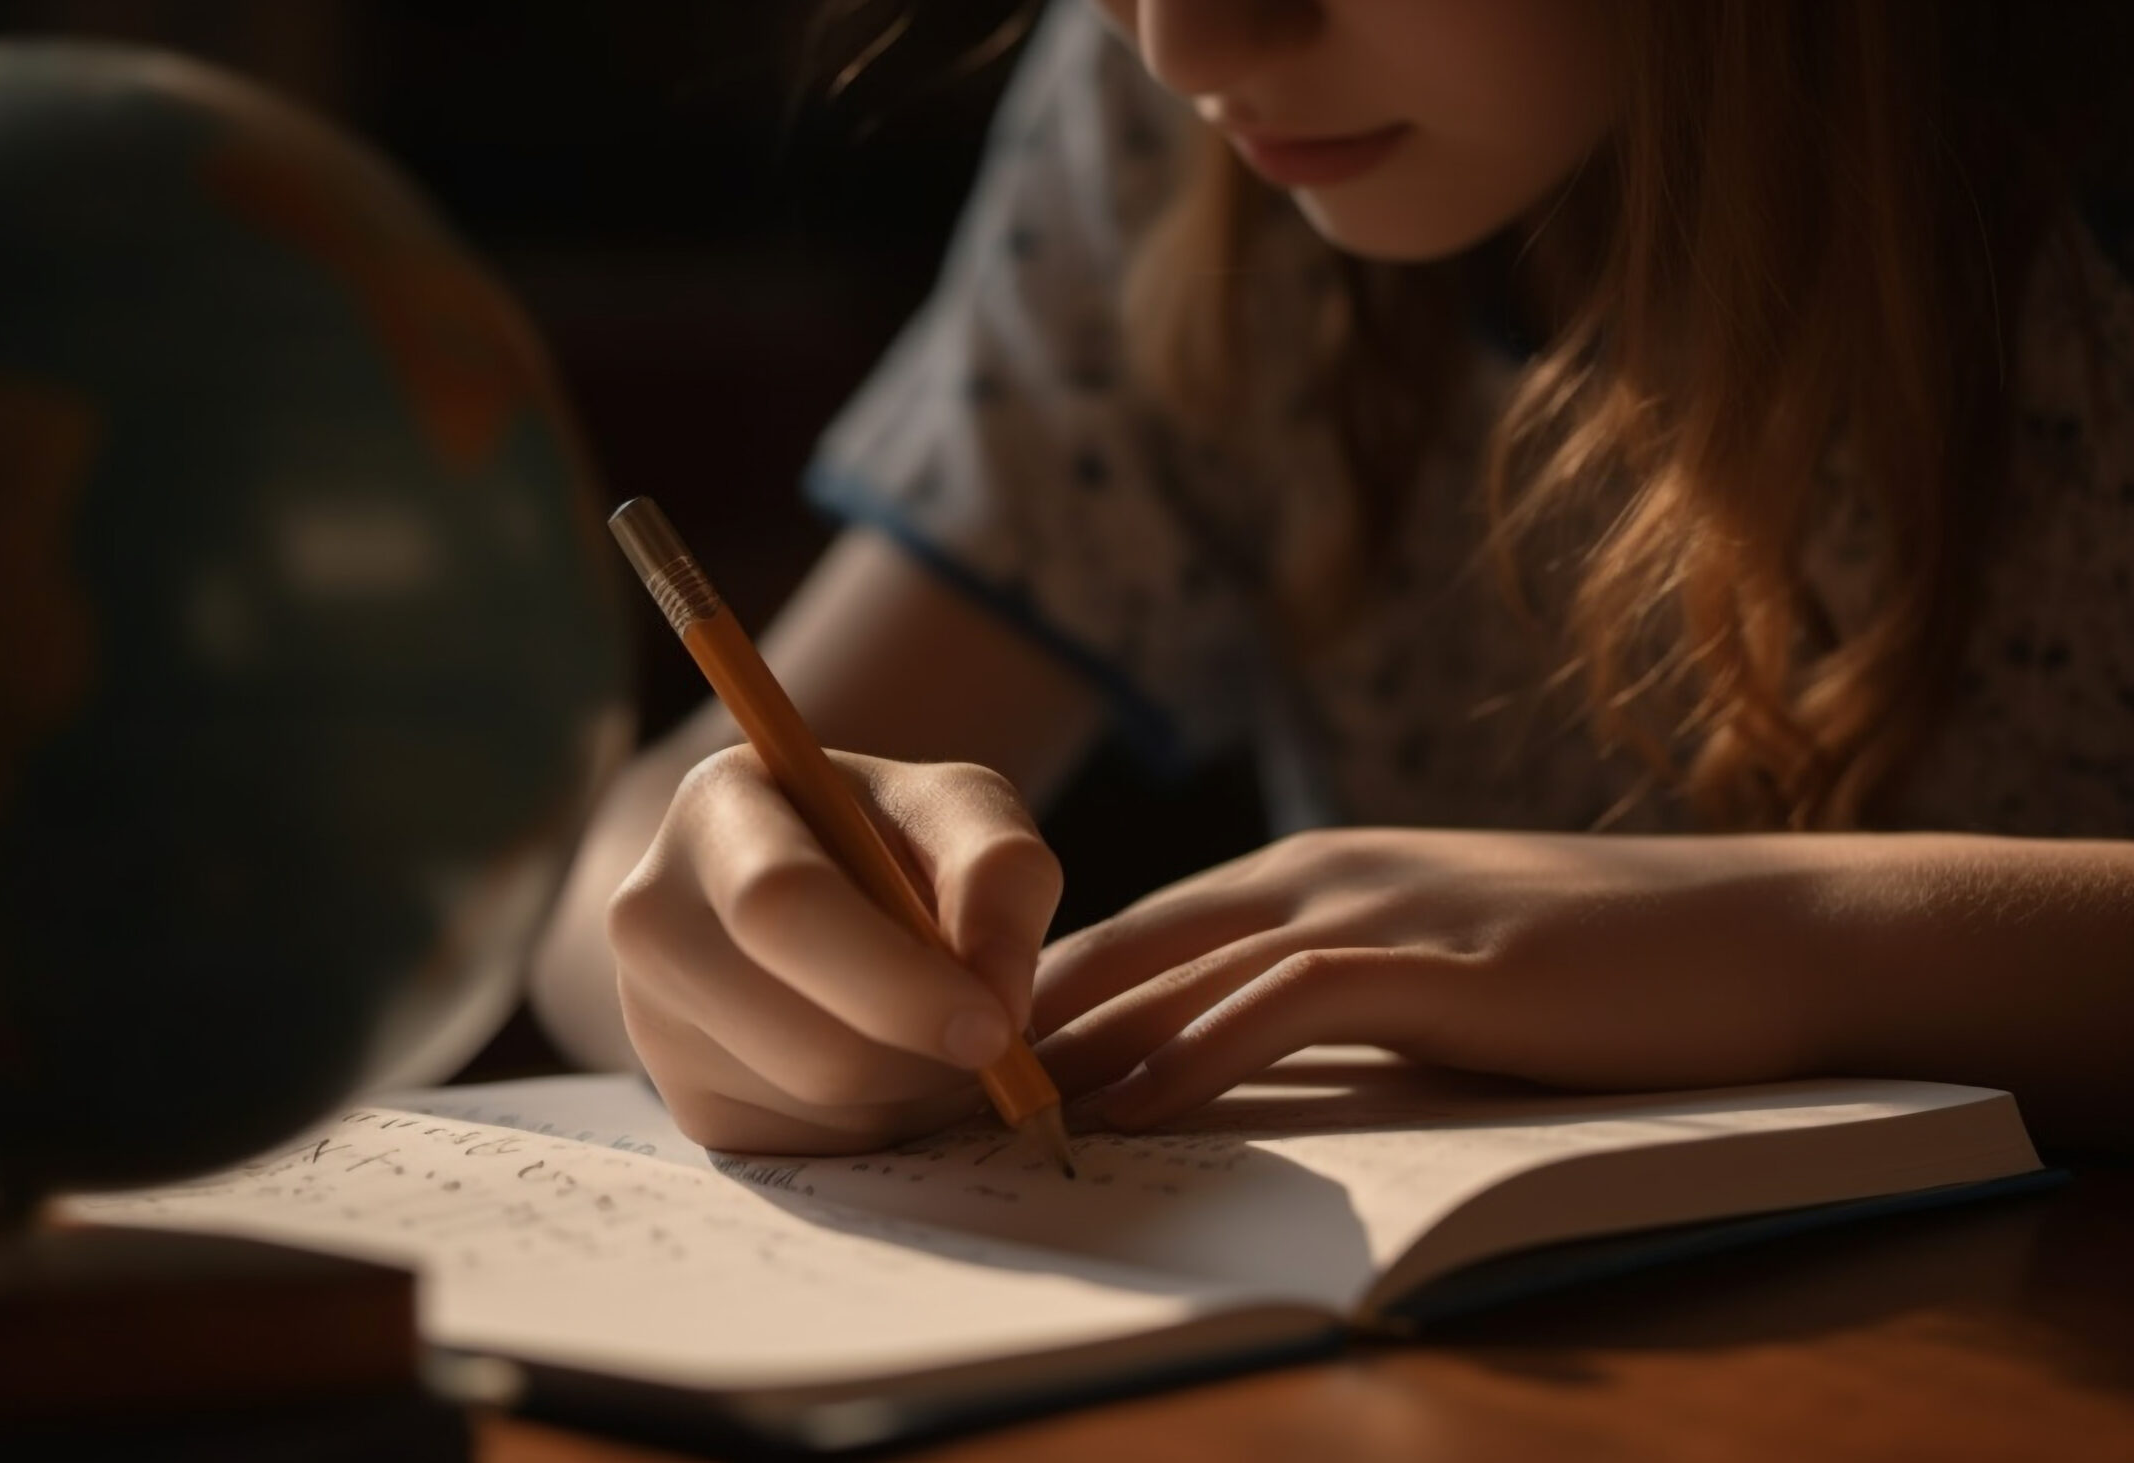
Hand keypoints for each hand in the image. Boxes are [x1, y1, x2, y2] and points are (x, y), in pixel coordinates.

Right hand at [607, 747, 1063, 1152]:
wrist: (798, 893)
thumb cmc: (882, 839)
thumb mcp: (954, 808)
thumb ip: (1000, 869)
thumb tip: (998, 997)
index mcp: (714, 812)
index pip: (783, 906)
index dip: (897, 982)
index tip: (994, 1026)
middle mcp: (653, 919)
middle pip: (806, 1044)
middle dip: (923, 1056)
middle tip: (989, 1035)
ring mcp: (655, 1025)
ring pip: (823, 1108)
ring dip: (914, 1089)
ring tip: (925, 1023)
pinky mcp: (691, 1109)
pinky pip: (816, 1150)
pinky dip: (881, 1121)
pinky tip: (883, 1057)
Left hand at [1033, 827, 1865, 1128]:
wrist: (1767, 937)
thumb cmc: (1601, 972)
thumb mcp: (1433, 971)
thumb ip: (1329, 999)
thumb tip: (1225, 1069)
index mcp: (1314, 875)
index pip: (1135, 931)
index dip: (1036, 991)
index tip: (953, 1058)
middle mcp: (1322, 875)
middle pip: (1124, 941)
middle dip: (1019, 1015)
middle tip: (925, 1086)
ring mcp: (1379, 910)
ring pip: (1181, 969)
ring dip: (1076, 1042)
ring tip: (984, 1111)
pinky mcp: (1439, 965)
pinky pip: (1281, 1007)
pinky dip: (1192, 1055)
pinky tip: (1125, 1110)